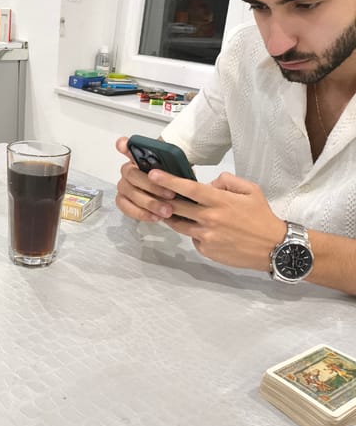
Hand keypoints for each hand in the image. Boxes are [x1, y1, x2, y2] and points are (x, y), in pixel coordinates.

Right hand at [115, 136, 177, 222]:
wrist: (175, 194)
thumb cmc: (173, 179)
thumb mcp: (178, 169)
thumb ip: (172, 165)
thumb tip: (175, 167)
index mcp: (139, 157)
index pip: (125, 146)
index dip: (124, 145)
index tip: (125, 145)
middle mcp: (128, 170)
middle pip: (131, 174)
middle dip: (152, 186)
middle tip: (170, 195)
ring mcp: (124, 186)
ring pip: (130, 193)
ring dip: (149, 203)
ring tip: (166, 211)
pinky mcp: (123, 200)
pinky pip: (127, 207)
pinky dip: (141, 213)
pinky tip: (155, 217)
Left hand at [144, 168, 286, 272]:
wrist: (273, 248)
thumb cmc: (262, 217)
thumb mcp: (251, 190)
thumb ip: (227, 181)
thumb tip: (209, 184)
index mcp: (220, 201)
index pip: (189, 188)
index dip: (169, 180)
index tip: (153, 174)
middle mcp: (210, 218)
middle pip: (176, 207)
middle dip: (160, 198)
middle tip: (151, 192)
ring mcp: (206, 236)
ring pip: (178, 224)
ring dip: (171, 216)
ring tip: (168, 209)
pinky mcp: (206, 250)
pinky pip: (192, 238)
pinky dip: (191, 231)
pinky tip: (199, 228)